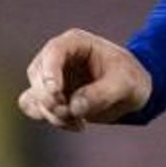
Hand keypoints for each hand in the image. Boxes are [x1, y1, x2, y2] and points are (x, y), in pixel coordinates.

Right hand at [19, 29, 150, 130]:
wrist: (131, 93)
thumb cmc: (130, 79)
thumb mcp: (124, 84)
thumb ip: (101, 93)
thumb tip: (74, 107)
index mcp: (75, 42)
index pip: (53, 51)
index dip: (49, 71)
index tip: (55, 93)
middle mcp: (58, 57)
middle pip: (37, 75)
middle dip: (50, 99)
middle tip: (72, 114)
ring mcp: (51, 77)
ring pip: (33, 95)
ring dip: (50, 113)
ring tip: (78, 122)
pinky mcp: (50, 96)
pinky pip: (36, 109)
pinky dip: (51, 119)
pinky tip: (75, 124)